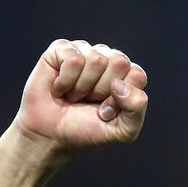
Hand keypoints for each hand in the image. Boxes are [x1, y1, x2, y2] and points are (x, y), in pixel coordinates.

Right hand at [0, 39, 148, 186]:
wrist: (50, 137)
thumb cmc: (86, 131)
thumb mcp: (122, 130)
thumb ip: (136, 108)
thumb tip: (119, 83)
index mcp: (126, 76)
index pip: (137, 75)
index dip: (121, 98)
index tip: (106, 112)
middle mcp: (108, 59)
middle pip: (119, 61)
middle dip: (102, 90)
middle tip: (88, 102)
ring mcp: (85, 52)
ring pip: (96, 59)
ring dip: (82, 87)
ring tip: (73, 96)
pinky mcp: (61, 49)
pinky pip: (73, 58)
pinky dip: (65, 81)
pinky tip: (59, 89)